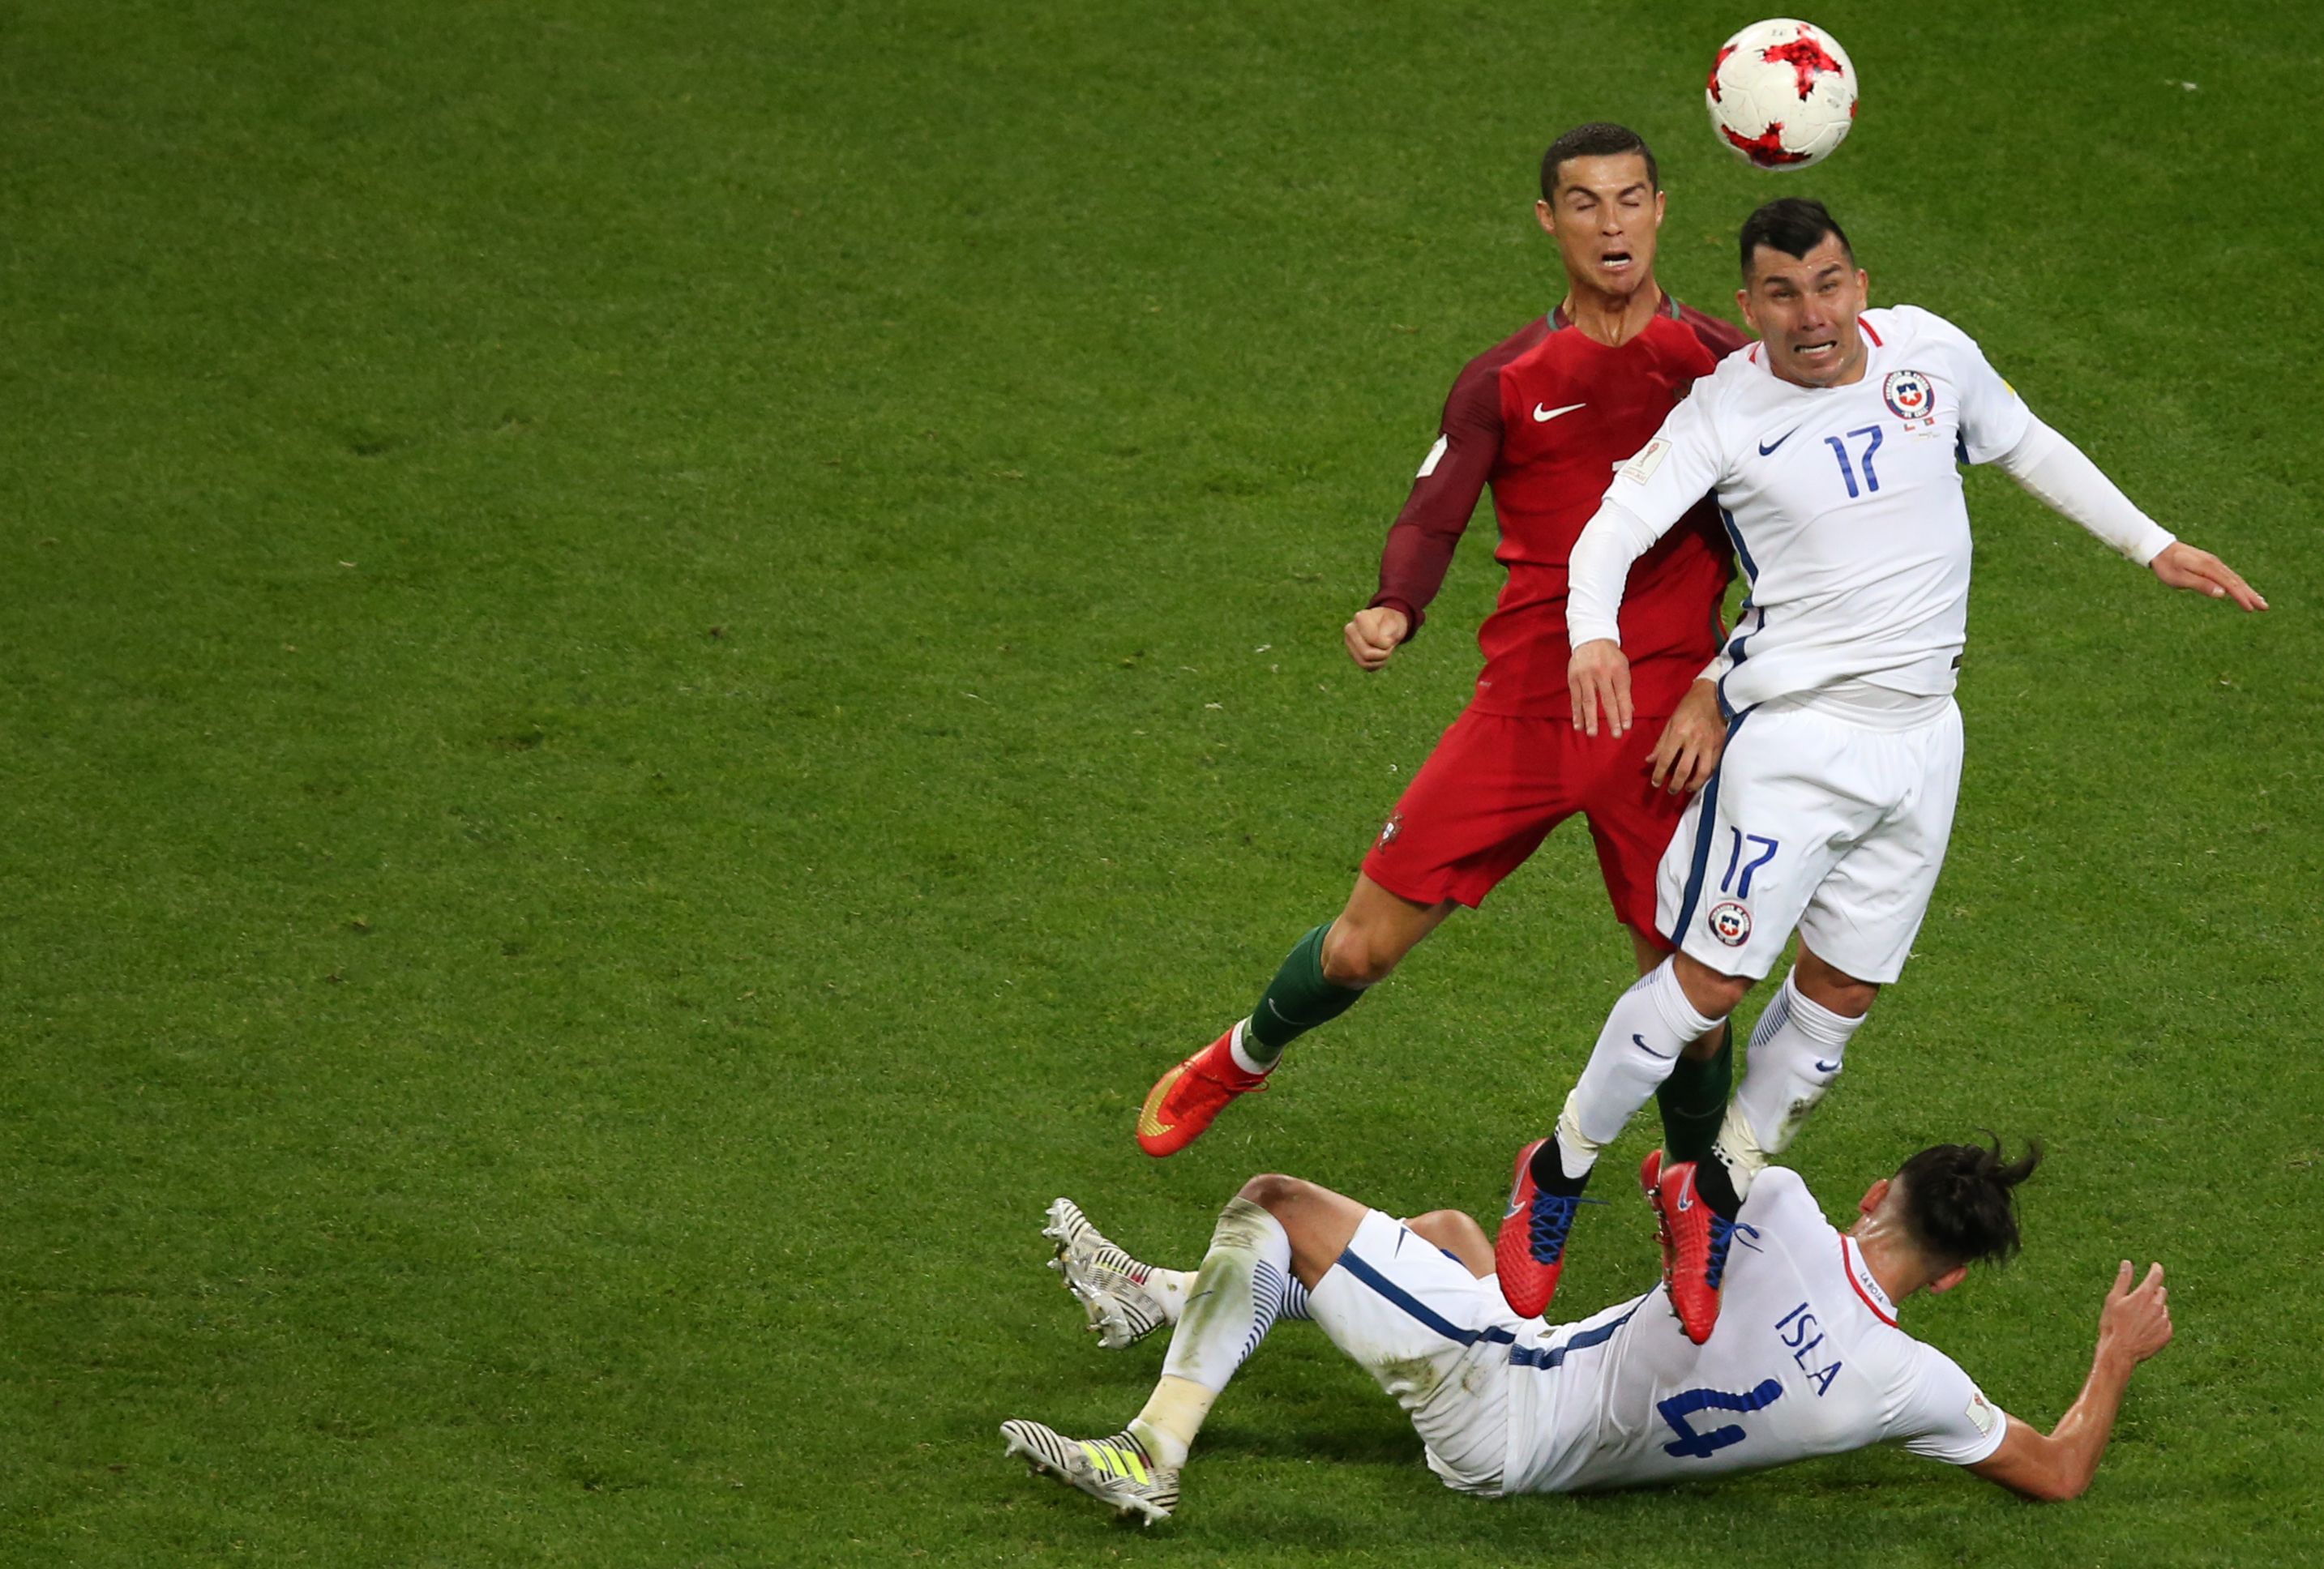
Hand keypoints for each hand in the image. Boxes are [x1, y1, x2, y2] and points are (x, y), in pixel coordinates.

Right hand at [1344, 606, 1408, 669]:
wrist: (1387, 625)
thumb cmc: (1391, 622)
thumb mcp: (1395, 622)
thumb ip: (1389, 630)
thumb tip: (1383, 643)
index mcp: (1360, 617)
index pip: (1373, 640)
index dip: (1387, 644)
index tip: (1391, 639)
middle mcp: (1350, 630)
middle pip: (1366, 654)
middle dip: (1383, 654)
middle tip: (1390, 646)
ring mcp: (1349, 643)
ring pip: (1364, 662)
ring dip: (1381, 660)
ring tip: (1386, 651)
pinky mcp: (1353, 654)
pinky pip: (1366, 667)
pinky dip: (1377, 664)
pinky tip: (1381, 656)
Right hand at [1568, 638, 1631, 737]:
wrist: (1591, 638)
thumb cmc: (1610, 656)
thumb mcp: (1623, 667)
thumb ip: (1625, 689)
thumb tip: (1629, 711)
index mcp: (1617, 670)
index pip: (1623, 695)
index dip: (1625, 712)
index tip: (1626, 727)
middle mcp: (1602, 673)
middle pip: (1607, 700)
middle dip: (1612, 719)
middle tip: (1615, 735)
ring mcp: (1586, 675)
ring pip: (1589, 701)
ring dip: (1591, 719)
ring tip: (1593, 734)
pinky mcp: (1573, 678)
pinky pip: (1576, 699)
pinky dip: (1577, 713)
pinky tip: (1579, 725)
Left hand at [1648, 679, 1725, 793]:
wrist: (1714, 694)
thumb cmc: (1689, 706)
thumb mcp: (1670, 721)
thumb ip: (1660, 743)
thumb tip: (1649, 760)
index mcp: (1678, 733)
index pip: (1665, 760)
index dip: (1658, 775)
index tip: (1655, 783)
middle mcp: (1694, 741)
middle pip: (1683, 770)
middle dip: (1675, 785)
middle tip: (1670, 791)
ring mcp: (1709, 744)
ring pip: (1702, 772)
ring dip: (1693, 785)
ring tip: (1687, 789)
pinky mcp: (1720, 744)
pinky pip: (1713, 765)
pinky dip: (1706, 775)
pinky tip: (1700, 778)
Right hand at [2098, 1260, 2173, 1365]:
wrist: (2120, 1352)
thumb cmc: (2113, 1324)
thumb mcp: (2113, 1299)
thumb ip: (2123, 1280)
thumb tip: (2127, 1263)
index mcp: (2144, 1296)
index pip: (2156, 1276)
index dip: (2156, 1269)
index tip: (2155, 1266)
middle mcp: (2157, 1307)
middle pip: (2161, 1292)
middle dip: (2153, 1292)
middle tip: (2138, 1300)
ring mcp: (2164, 1321)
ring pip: (2163, 1308)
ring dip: (2155, 1308)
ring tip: (2138, 1319)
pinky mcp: (2167, 1334)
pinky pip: (2165, 1323)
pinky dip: (2158, 1323)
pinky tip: (2144, 1329)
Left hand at [2151, 542, 2266, 610]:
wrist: (2159, 548)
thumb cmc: (2166, 566)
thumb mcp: (2179, 578)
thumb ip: (2200, 585)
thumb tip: (2223, 593)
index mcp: (2209, 568)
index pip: (2230, 585)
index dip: (2241, 597)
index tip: (2251, 608)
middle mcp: (2215, 564)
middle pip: (2237, 581)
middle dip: (2251, 595)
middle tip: (2264, 607)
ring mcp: (2214, 563)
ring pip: (2234, 578)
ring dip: (2247, 590)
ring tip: (2258, 601)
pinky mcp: (2210, 564)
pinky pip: (2228, 575)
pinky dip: (2238, 584)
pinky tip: (2241, 589)